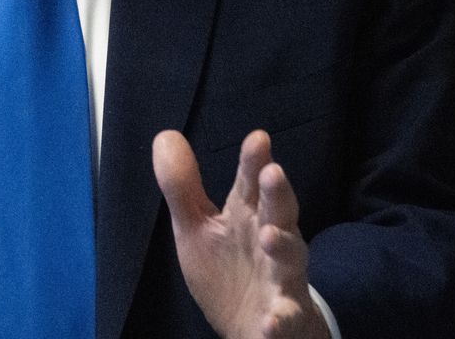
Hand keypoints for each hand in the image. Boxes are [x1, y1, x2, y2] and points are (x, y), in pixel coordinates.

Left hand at [153, 129, 329, 338]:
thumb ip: (182, 186)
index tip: (257, 138)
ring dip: (282, 247)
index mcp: (248, 217)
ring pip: (290, 259)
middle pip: (279, 212)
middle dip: (277, 194)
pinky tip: (271, 320)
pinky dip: (280, 319)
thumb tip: (165, 136)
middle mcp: (271, 241)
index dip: (253, 162)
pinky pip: (286, 317)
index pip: (250, 184)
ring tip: (269, 236)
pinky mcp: (286, 316)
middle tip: (272, 172)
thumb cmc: (228, 270)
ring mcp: (282, 279)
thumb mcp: (196, 227)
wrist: (255, 329)